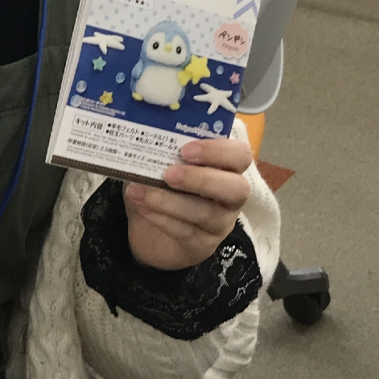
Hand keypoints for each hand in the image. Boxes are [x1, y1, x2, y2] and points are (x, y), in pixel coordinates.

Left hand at [123, 138, 251, 271]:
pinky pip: (187, 232)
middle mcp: (231, 196)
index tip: (186, 149)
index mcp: (226, 167)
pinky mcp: (203, 245)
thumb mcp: (160, 163)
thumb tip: (142, 133)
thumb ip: (160, 149)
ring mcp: (220, 223)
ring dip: (169, 201)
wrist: (148, 229)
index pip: (240, 155)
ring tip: (139, 190)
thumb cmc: (161, 185)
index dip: (217, 151)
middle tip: (169, 174)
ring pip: (207, 213)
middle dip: (201, 179)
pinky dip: (160, 217)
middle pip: (237, 188)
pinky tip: (141, 206)